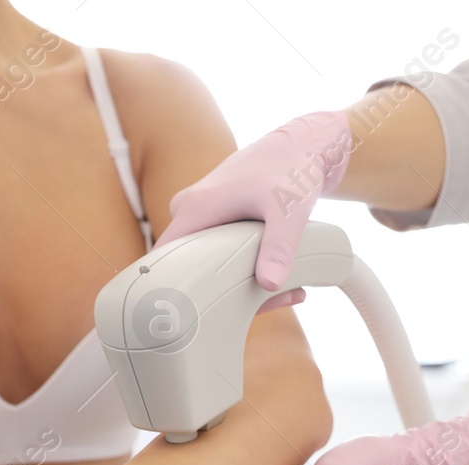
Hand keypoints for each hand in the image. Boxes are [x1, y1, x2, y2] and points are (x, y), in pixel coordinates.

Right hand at [157, 111, 352, 290]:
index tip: (186, 315)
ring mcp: (207, 214)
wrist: (306, 144)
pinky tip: (285, 283)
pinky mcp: (223, 217)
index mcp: (195, 209)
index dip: (168, 289)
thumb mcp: (288, 212)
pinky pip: (225, 251)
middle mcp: (193, 210)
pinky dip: (250, 269)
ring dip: (244, 285)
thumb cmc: (293, 168)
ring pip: (211, 262)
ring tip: (287, 294)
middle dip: (224, 294)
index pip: (162, 258)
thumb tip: (269, 284)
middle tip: (266, 305)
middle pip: (190, 267)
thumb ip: (278, 248)